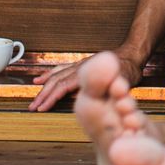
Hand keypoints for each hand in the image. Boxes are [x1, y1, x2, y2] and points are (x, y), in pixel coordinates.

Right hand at [27, 49, 144, 111]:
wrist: (132, 55)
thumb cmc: (128, 71)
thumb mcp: (118, 82)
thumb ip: (102, 88)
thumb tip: (86, 96)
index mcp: (87, 74)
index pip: (63, 87)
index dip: (51, 98)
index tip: (42, 108)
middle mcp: (80, 68)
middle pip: (56, 82)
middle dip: (43, 95)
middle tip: (32, 107)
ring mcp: (79, 65)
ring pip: (56, 75)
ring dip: (43, 86)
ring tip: (33, 96)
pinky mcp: (81, 65)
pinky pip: (61, 69)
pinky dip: (49, 74)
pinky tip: (41, 78)